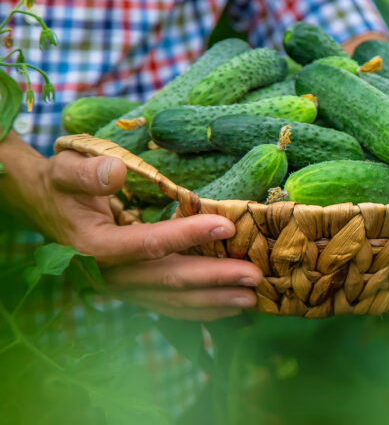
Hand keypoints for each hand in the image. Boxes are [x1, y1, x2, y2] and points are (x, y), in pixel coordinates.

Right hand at [0, 134, 262, 319]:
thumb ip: (89, 173)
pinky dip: (200, 310)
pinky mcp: (133, 292)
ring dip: (214, 301)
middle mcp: (109, 275)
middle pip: (167, 280)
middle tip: (254, 277)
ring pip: (172, 300)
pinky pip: (169, 306)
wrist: (45, 209)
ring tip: (251, 298)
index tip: (225, 225)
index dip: (187, 235)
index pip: (147, 244)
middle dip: (214, 279)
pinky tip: (229, 309)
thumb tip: (119, 172)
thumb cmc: (61, 185)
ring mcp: (122, 288)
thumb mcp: (67, 169)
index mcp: (94, 245)